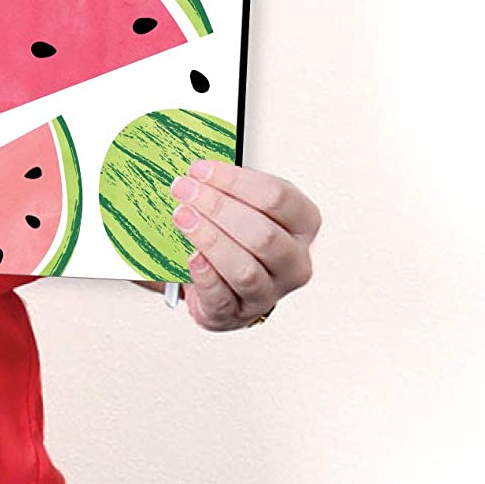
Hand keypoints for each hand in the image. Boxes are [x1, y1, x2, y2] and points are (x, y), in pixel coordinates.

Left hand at [168, 160, 320, 331]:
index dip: (235, 181)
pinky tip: (190, 255)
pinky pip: (222, 297)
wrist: (227, 280)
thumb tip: (197, 172)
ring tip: (181, 217)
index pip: (278, 197)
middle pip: (263, 235)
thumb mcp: (246, 203)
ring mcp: (270, 293)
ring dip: (209, 239)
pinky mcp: (238, 313)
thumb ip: (230, 187)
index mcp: (302, 225)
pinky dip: (204, 274)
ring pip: (245, 269)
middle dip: (218, 207)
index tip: (200, 170)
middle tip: (184, 190)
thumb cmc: (238, 234)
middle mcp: (294, 262)